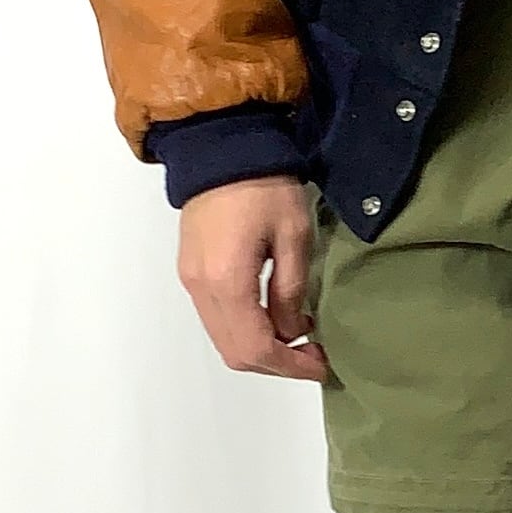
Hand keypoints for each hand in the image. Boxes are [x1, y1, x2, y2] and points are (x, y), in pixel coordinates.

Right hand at [177, 175, 328, 380]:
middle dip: (276, 362)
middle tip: (313, 353)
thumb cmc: (264, 186)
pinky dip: (244, 328)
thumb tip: (292, 331)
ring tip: (299, 336)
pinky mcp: (190, 270)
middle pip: (234, 352)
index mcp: (226, 283)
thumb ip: (291, 290)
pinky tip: (273, 315)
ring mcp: (190, 281)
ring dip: (260, 347)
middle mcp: (200, 290)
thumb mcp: (293, 235)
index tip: (321, 364)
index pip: (255, 348)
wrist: (221, 147)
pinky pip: (216, 317)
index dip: (289, 365)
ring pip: (223, 338)